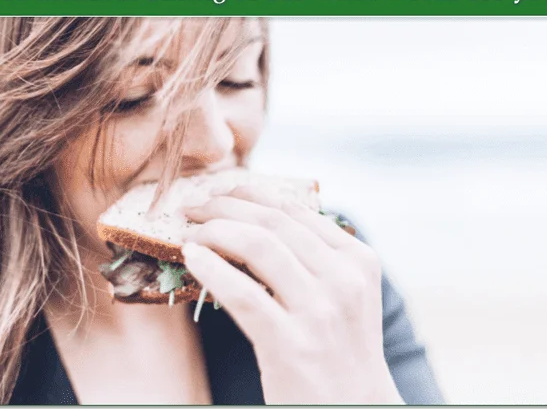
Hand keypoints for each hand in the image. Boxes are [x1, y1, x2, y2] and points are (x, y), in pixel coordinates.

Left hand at [182, 186, 403, 404]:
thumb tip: (258, 218)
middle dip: (224, 206)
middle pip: (272, 220)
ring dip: (214, 230)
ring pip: (257, 245)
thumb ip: (314, 258)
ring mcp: (319, 311)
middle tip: (194, 208)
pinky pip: (242, 293)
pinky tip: (192, 258)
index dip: (249, 194)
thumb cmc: (338, 351)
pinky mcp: (290, 344)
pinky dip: (210, 268)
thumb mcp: (342, 296)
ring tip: (189, 232)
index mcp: (357, 260)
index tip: (220, 194)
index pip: (294, 209)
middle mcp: (343, 279)